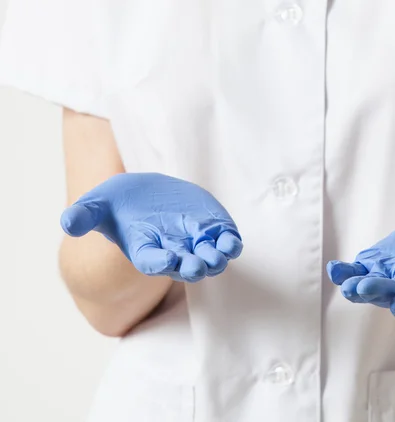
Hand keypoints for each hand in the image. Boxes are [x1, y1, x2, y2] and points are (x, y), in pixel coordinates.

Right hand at [60, 173, 242, 281]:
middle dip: (193, 267)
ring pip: (209, 256)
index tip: (167, 260)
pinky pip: (224, 240)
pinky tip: (231, 241)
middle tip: (198, 266)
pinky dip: (229, 242)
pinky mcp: (211, 228)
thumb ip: (84, 215)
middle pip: (185, 266)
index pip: (152, 262)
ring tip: (220, 253)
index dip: (160, 263)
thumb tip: (67, 221)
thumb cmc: (117, 206)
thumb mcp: (97, 206)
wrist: (143, 196)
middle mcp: (172, 251)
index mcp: (145, 250)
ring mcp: (194, 241)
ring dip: (216, 257)